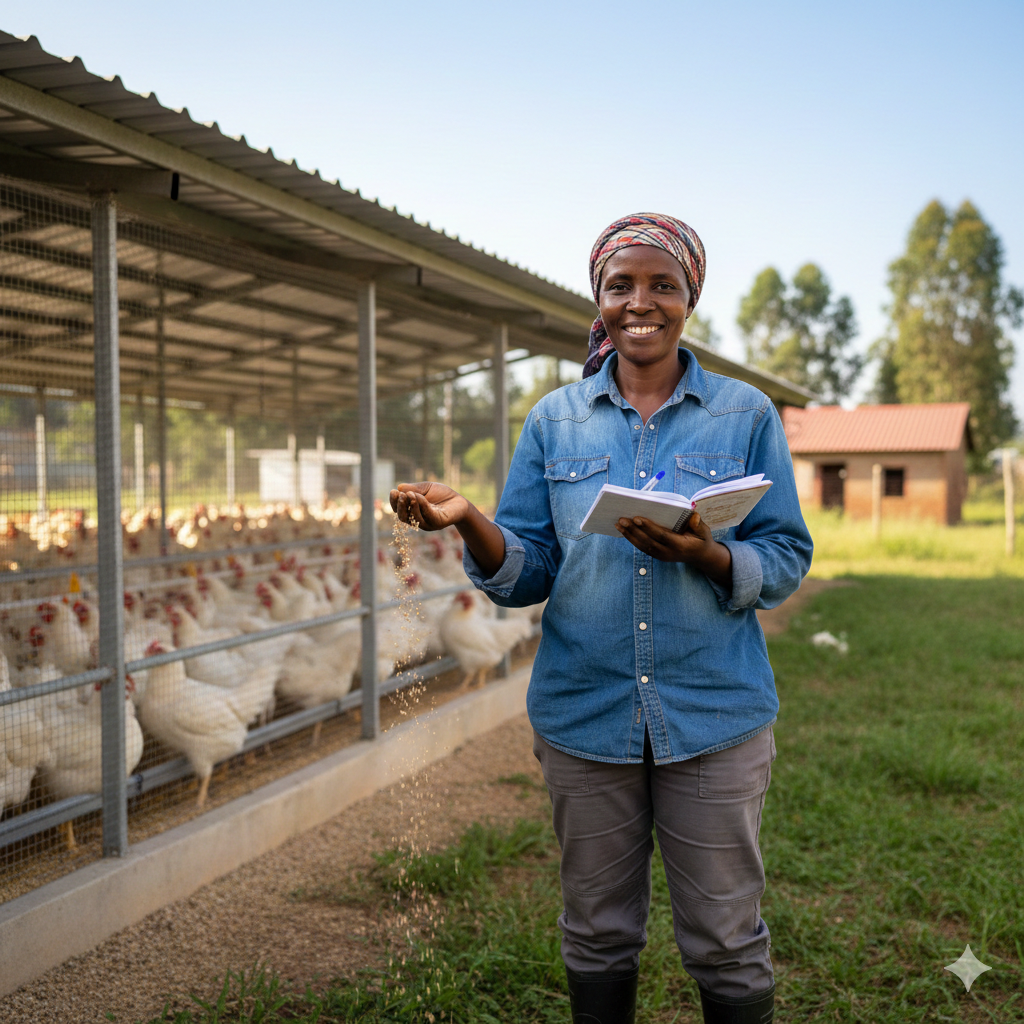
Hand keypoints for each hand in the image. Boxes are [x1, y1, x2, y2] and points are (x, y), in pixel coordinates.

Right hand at [390, 482, 470, 531]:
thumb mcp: (426, 488)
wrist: (459, 501)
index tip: (393, 491)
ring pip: (414, 518)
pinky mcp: (438, 523)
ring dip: (410, 506)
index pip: (399, 510)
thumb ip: (414, 488)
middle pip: (403, 517)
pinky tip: (419, 497)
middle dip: (399, 506)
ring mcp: (428, 523)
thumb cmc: (441, 495)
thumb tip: (399, 487)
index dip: (394, 502)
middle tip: (399, 495)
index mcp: (412, 512)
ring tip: (410, 494)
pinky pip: (428, 515)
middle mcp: (418, 520)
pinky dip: (422, 505)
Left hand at [615, 512, 732, 587]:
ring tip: (618, 524)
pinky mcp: (657, 555)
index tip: (637, 518)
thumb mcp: (704, 532)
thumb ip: (699, 524)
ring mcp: (661, 556)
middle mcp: (668, 553)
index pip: (661, 535)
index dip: (648, 527)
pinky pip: (642, 547)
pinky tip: (623, 530)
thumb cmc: (701, 539)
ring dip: (629, 535)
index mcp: (680, 545)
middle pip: (648, 541)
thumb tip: (693, 517)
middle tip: (622, 519)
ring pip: (642, 546)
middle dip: (634, 530)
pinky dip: (632, 539)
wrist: (700, 556)